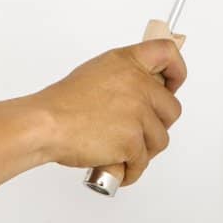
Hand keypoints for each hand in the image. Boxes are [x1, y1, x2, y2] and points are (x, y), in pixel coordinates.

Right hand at [34, 33, 187, 187]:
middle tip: (137, 130)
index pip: (167, 53)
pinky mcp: (132, 141)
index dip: (177, 71)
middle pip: (171, 108)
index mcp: (127, 62)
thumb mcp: (98, 72)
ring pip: (159, 139)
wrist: (46, 123)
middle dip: (157, 124)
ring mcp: (137, 113)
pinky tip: (116, 165)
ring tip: (120, 149)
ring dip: (143, 149)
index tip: (172, 84)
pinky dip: (130, 169)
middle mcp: (137, 84)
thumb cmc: (64, 102)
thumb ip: (125, 77)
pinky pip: (142, 162)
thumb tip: (141, 91)